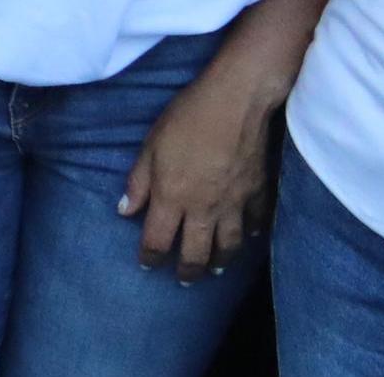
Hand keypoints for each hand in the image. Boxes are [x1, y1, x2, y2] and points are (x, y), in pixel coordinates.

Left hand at [123, 61, 277, 279]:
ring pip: (229, 245)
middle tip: (184, 281)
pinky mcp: (258, 192)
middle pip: (196, 253)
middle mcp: (204, 208)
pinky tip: (247, 236)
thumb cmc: (187, 119)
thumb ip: (139, 182)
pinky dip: (250, 233)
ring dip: (220, 261)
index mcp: (172, 198)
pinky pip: (255, 222)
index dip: (151, 257)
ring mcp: (234, 204)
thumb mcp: (150, 146)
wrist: (236, 103)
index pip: (158, 240)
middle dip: (188, 271)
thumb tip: (125, 211)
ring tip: (214, 269)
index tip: (148, 264)